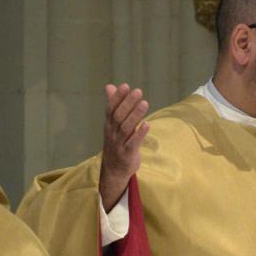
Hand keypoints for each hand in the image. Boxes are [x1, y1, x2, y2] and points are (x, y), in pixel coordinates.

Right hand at [98, 83, 148, 210]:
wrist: (113, 170)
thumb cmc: (116, 143)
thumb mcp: (112, 124)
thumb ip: (113, 105)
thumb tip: (109, 86)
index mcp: (109, 125)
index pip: (111, 108)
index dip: (117, 97)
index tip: (125, 86)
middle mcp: (112, 133)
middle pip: (119, 116)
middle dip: (128, 103)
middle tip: (138, 91)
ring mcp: (119, 143)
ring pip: (126, 128)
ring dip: (135, 115)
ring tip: (144, 103)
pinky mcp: (127, 154)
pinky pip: (133, 143)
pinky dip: (140, 134)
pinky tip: (147, 124)